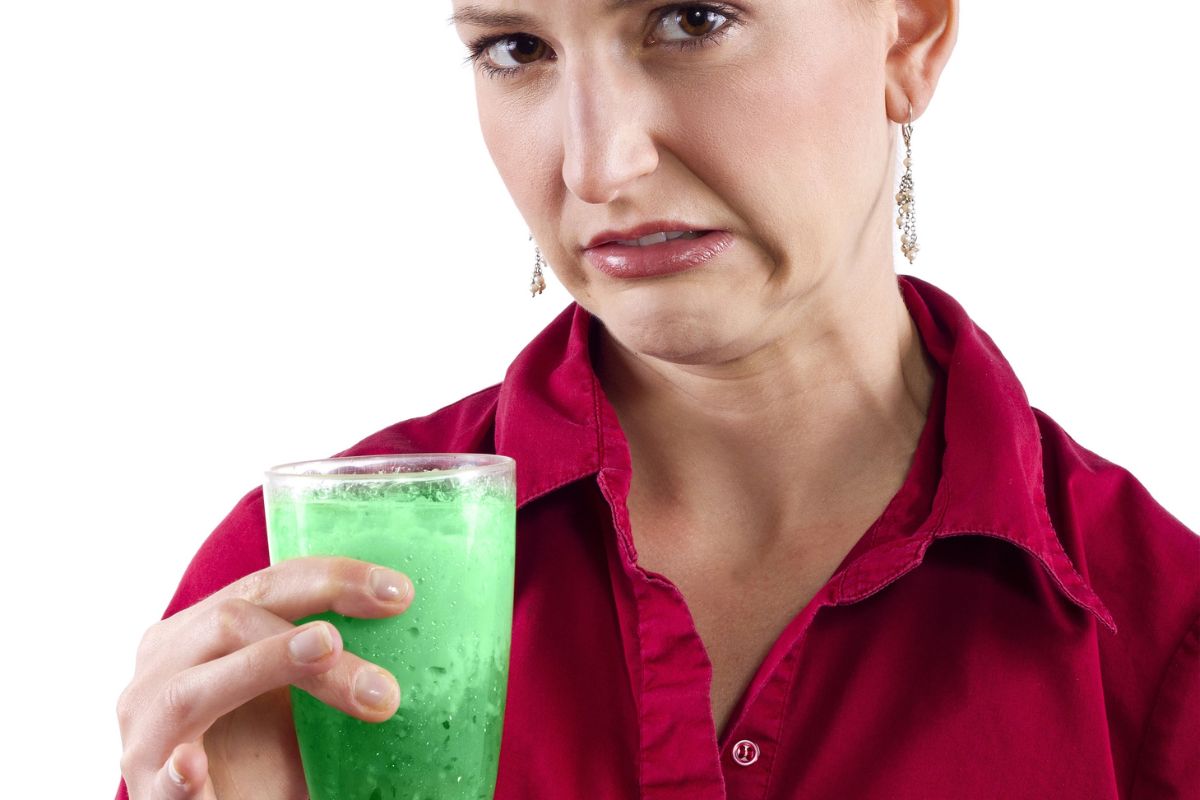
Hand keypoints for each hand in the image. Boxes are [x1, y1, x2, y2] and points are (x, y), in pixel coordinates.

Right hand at [117, 556, 414, 798]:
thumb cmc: (262, 751)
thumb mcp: (296, 692)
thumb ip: (326, 654)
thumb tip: (414, 621)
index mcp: (200, 630)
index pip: (267, 584)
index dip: (332, 578)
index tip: (399, 593)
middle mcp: (164, 668)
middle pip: (231, 621)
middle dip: (310, 636)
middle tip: (382, 678)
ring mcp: (146, 731)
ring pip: (192, 690)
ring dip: (265, 666)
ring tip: (325, 651)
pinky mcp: (148, 792)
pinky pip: (162, 778)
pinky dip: (179, 771)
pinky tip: (197, 765)